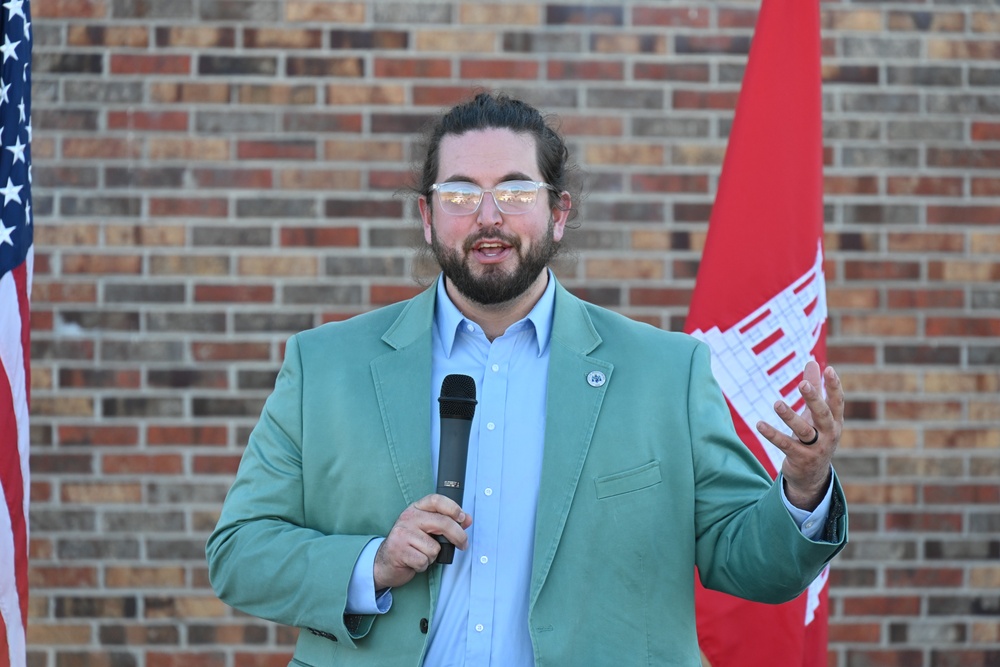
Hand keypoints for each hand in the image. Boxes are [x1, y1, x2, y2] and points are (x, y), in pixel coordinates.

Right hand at [373, 494, 471, 589]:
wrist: (384, 562)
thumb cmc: (408, 544)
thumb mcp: (426, 529)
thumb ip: (447, 522)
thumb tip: (467, 519)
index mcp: (416, 509)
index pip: (436, 500)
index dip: (452, 507)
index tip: (462, 517)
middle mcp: (408, 518)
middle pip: (442, 523)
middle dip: (458, 536)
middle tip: (462, 544)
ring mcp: (402, 533)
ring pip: (434, 547)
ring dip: (432, 556)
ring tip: (422, 554)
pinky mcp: (399, 550)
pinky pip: (424, 560)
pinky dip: (423, 566)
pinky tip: (414, 561)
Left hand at [756, 361, 842, 510]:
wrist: (812, 476)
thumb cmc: (816, 437)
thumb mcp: (816, 415)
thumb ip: (815, 388)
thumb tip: (813, 361)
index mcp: (835, 422)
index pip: (837, 402)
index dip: (834, 387)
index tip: (830, 370)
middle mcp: (829, 434)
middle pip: (822, 414)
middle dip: (814, 399)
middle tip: (803, 384)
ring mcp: (816, 448)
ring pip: (804, 431)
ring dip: (790, 417)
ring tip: (777, 404)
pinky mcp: (800, 459)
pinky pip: (785, 445)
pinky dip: (772, 434)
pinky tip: (759, 424)